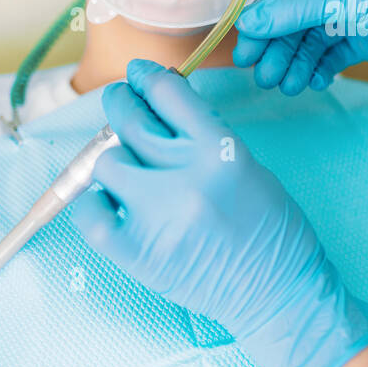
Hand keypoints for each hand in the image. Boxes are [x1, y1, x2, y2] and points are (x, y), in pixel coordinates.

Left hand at [69, 58, 367, 366]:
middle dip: (120, 103)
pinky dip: (96, 205)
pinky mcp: (135, 252)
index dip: (148, 77)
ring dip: (118, 164)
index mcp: (220, 150)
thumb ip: (202, 137)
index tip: (139, 73)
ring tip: (133, 178)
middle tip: (118, 100)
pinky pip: (90, 212)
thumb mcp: (246, 164)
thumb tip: (159, 107)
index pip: (168, 94)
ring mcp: (156, 216)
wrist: (277, 292)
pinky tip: (114, 208)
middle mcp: (185, 177)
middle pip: (129, 121)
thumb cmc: (269, 228)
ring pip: (107, 163)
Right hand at [233, 0, 367, 115]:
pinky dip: (319, 68)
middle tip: (265, 78)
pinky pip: (331, 53)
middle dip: (277, 48)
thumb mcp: (346, 0)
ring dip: (296, 62)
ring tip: (290, 87)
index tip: (245, 52)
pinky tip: (313, 83)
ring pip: (310, 39)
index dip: (261, 22)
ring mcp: (353, 11)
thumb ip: (294, 12)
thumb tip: (247, 23)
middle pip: (292, 18)